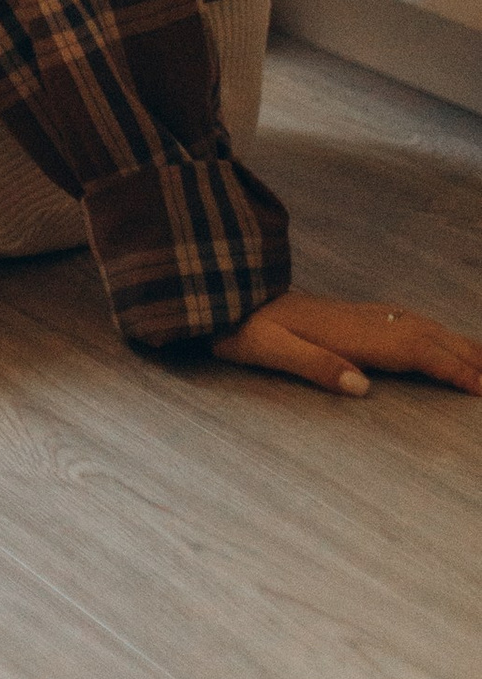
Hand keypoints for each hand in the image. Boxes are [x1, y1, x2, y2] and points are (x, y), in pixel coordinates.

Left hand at [212, 291, 481, 398]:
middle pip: (427, 337)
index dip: (453, 370)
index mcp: (348, 333)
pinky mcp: (347, 313)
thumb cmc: (241, 327)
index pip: (414, 352)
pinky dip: (432, 330)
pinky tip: (435, 335)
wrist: (221, 292)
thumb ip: (315, 366)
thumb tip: (362, 386)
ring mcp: (355, 314)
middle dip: (470, 356)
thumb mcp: (269, 350)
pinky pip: (403, 320)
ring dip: (455, 341)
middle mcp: (360, 320)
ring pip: (419, 325)